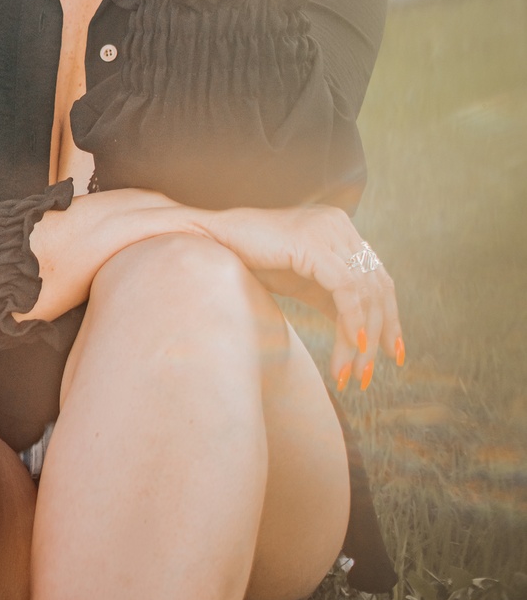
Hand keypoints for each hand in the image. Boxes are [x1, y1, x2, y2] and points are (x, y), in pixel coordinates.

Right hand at [201, 204, 403, 392]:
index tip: (391, 353)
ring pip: (364, 294)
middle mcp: (338, 224)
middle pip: (377, 286)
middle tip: (367, 375)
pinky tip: (350, 349)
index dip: (389, 317)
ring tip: (351, 375)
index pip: (378, 276)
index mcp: (338, 229)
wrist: (207, 240)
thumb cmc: (249, 258)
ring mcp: (326, 230)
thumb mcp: (300, 280)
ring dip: (362, 341)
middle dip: (379, 335)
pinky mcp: (312, 243)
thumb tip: (364, 331)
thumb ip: (331, 295)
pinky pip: (346, 290)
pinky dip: (352, 322)